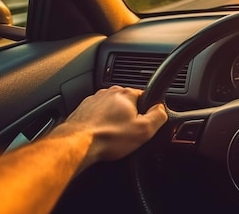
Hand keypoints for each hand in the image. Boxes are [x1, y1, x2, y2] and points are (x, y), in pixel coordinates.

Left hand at [53, 86, 167, 166]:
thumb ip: (158, 116)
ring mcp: (93, 100)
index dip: (148, 112)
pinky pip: (97, 117)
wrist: (77, 145)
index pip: (145, 96)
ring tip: (112, 137)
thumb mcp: (144, 130)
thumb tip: (162, 109)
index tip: (144, 125)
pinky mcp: (81, 110)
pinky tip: (100, 136)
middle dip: (129, 117)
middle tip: (128, 134)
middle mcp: (108, 92)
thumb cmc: (108, 138)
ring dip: (113, 121)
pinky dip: (100, 125)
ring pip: (111, 110)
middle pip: (127, 104)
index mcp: (125, 93)